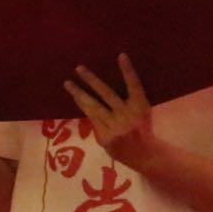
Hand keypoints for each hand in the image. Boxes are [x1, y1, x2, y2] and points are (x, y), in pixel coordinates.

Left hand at [63, 53, 157, 167]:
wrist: (145, 156)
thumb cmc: (143, 131)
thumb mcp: (142, 114)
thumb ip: (128, 104)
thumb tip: (106, 90)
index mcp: (140, 106)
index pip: (134, 85)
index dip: (128, 71)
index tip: (121, 55)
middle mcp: (126, 114)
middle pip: (106, 93)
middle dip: (91, 80)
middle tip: (78, 67)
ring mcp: (114, 125)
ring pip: (92, 106)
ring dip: (78, 93)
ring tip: (67, 83)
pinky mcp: (104, 135)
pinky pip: (91, 118)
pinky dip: (83, 108)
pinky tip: (75, 98)